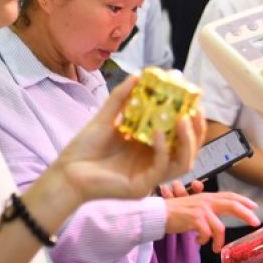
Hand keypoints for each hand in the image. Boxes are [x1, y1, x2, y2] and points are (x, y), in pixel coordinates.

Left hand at [51, 76, 205, 208]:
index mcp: (150, 147)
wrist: (66, 171)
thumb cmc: (84, 149)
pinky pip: (161, 168)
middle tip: (194, 110)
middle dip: (196, 130)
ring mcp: (150, 177)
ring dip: (187, 141)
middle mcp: (154, 162)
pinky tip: (158, 133)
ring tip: (182, 119)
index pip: (180, 135)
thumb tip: (138, 75)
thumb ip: (122, 98)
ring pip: (183, 163)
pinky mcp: (141, 187)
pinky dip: (163, 150)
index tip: (193, 98)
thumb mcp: (106, 118)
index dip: (191, 118)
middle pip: (188, 150)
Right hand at [165, 192, 259, 251]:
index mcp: (208, 197)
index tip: (255, 207)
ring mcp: (201, 209)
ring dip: (218, 241)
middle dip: (246, 214)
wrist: (158, 214)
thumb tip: (219, 224)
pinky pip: (206, 234)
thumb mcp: (194, 208)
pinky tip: (197, 242)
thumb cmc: (175, 213)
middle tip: (255, 223)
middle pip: (232, 205)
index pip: (230, 196)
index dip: (244, 201)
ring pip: (219, 227)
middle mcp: (207, 201)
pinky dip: (204, 241)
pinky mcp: (194, 219)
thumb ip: (208, 211)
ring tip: (215, 248)